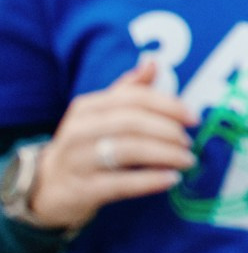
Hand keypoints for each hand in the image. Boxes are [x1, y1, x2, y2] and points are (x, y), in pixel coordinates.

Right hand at [29, 58, 196, 231]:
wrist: (49, 187)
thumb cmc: (86, 145)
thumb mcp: (102, 115)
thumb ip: (129, 91)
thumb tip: (153, 62)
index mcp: (88, 107)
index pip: (134, 98)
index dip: (168, 106)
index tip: (193, 118)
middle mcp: (79, 130)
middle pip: (132, 122)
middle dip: (167, 131)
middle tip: (188, 142)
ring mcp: (77, 160)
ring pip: (128, 150)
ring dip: (165, 154)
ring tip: (187, 160)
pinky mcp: (81, 189)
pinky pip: (121, 183)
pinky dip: (150, 180)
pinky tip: (171, 178)